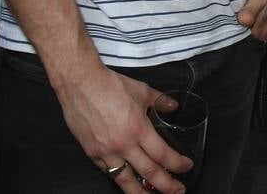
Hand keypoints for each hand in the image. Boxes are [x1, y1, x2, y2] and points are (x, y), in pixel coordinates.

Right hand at [56, 67, 191, 193]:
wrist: (81, 84)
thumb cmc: (111, 86)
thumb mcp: (142, 91)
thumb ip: (160, 101)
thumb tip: (172, 107)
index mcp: (139, 129)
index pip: (163, 155)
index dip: (177, 164)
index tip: (186, 167)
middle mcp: (123, 145)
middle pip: (149, 172)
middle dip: (166, 185)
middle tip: (177, 191)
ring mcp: (106, 152)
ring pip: (125, 180)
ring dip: (141, 193)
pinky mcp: (92, 154)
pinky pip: (108, 172)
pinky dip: (119, 178)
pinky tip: (127, 181)